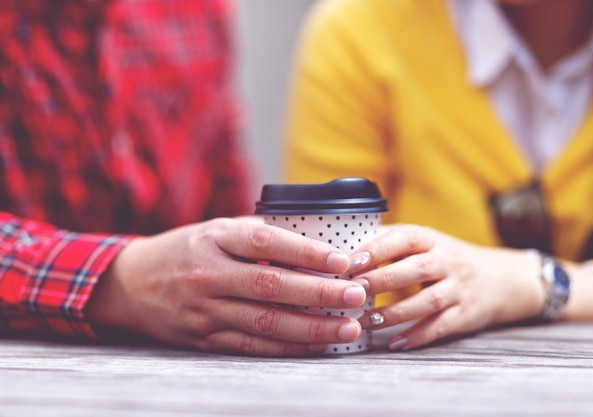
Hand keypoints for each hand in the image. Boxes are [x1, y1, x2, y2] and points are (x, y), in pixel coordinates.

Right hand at [85, 216, 365, 355]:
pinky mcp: (203, 338)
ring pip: (265, 323)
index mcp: (213, 238)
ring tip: (347, 327)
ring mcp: (204, 310)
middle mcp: (207, 274)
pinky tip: (316, 346)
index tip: (342, 260)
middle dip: (319, 293)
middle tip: (357, 295)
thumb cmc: (186, 250)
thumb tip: (315, 239)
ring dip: (311, 328)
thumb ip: (257, 235)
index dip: (306, 252)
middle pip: (271, 286)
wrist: (131, 283)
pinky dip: (286, 347)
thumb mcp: (215, 230)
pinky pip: (251, 346)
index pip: (265, 242)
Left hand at [349, 225, 545, 350]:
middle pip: (416, 269)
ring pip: (427, 301)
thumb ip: (391, 241)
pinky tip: (394, 343)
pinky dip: (417, 336)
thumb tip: (346, 244)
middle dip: (382, 279)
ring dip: (394, 313)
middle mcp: (448, 261)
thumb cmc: (448, 258)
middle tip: (352, 290)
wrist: (502, 278)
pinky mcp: (466, 314)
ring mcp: (459, 288)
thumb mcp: (426, 242)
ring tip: (365, 321)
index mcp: (432, 239)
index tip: (351, 261)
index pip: (406, 237)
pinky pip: (441, 326)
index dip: (379, 248)